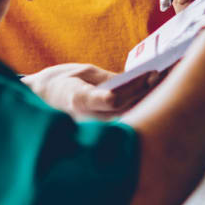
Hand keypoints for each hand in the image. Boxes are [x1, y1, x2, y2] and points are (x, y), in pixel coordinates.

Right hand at [22, 63, 161, 117]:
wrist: (37, 103)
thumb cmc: (59, 85)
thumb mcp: (82, 73)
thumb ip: (108, 79)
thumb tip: (136, 81)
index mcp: (78, 100)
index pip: (110, 100)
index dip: (134, 88)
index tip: (150, 74)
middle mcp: (86, 118)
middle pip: (126, 107)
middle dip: (148, 91)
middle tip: (167, 73)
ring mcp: (92, 127)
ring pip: (128, 116)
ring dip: (148, 100)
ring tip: (166, 82)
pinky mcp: (97, 131)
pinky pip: (124, 119)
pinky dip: (140, 107)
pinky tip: (154, 96)